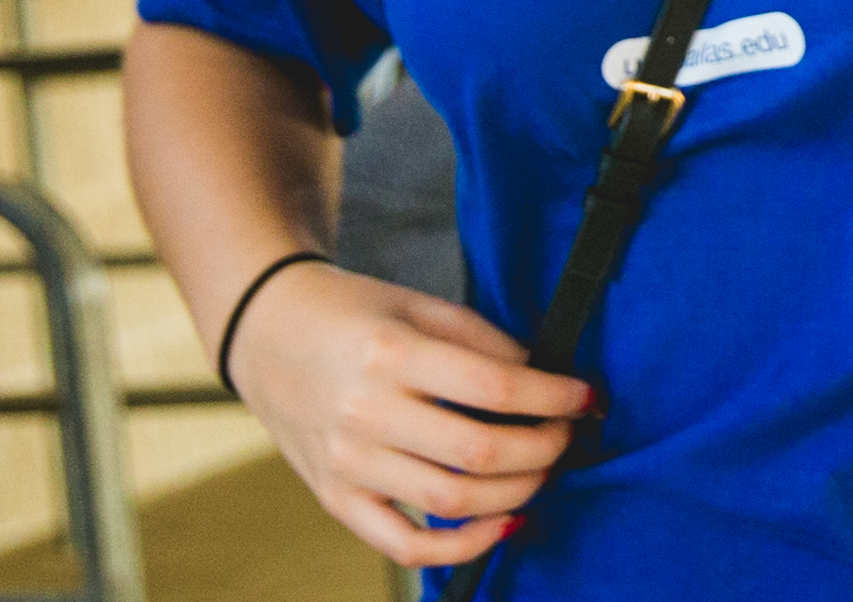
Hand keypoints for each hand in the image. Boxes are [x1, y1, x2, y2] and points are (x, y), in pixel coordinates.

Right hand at [226, 255, 593, 571]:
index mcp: (389, 355)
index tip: (586, 397)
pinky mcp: (336, 499)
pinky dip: (462, 547)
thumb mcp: (416, 304)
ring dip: (518, 492)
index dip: (554, 396)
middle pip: (480, 451)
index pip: (494, 386)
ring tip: (542, 471)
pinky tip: (503, 523)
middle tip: (566, 435)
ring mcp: (346, 464)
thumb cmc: (349, 314)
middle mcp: (364, 415)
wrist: (266, 335)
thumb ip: (481, 341)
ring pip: (453, 502)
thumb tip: (544, 378)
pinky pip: (405, 546)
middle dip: (545, 448)